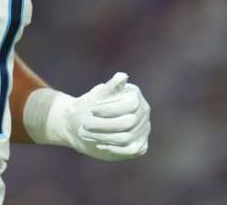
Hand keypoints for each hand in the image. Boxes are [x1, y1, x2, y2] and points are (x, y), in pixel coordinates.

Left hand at [24, 72, 150, 161]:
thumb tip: (122, 76)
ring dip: (105, 137)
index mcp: (135, 95)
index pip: (131, 104)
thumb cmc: (90, 106)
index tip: (92, 110)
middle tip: (86, 126)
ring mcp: (144, 129)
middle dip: (104, 125)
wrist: (83, 124)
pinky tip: (101, 145)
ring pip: (127, 137)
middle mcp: (143, 112)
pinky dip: (115, 148)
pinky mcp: (139, 144)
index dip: (111, 109)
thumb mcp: (97, 96)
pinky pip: (132, 149)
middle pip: (128, 122)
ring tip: (89, 134)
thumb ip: (110, 87)